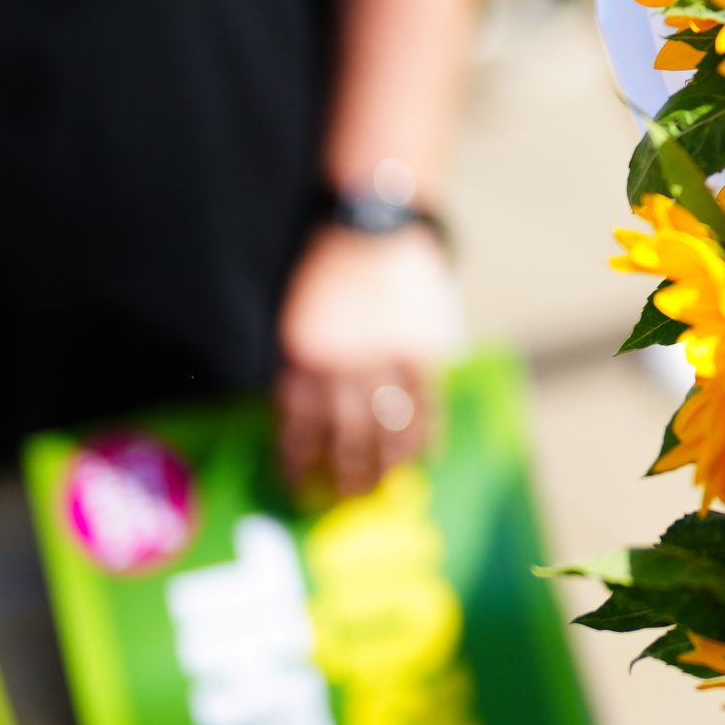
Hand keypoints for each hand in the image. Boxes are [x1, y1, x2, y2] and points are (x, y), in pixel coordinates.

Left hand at [277, 226, 462, 500]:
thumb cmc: (328, 272)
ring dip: (386, 465)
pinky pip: (425, 404)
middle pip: (345, 437)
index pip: (299, 426)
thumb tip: (310, 422)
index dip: (298, 462)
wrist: (373, 226)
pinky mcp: (422, 350)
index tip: (299, 485)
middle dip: (345, 474)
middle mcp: (343, 365)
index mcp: (304, 357)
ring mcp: (385, 359)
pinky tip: (424, 456)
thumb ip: (305, 368)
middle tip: (346, 498)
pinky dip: (426, 434)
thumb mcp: (298, 321)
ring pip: (387, 429)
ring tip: (383, 487)